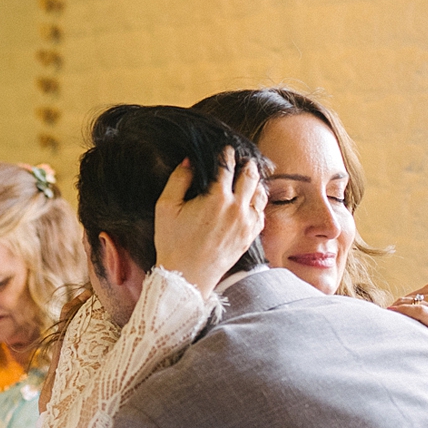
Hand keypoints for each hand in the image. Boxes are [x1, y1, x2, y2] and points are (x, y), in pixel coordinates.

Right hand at [154, 150, 263, 299]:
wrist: (186, 277)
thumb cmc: (173, 243)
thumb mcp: (166, 208)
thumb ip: (177, 180)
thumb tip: (189, 162)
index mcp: (216, 197)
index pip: (227, 165)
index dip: (226, 153)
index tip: (225, 149)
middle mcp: (236, 208)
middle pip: (250, 174)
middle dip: (246, 162)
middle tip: (241, 158)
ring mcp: (246, 223)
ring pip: (260, 192)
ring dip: (255, 181)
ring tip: (248, 176)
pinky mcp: (250, 236)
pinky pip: (262, 213)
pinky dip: (258, 202)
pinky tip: (250, 200)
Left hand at [390, 282, 427, 385]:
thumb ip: (425, 315)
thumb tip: (398, 321)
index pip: (406, 298)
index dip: (393, 310)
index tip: (382, 323)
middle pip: (404, 300)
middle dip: (392, 313)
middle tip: (379, 327)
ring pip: (408, 304)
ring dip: (394, 314)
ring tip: (382, 327)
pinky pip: (418, 311)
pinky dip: (402, 312)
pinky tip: (391, 317)